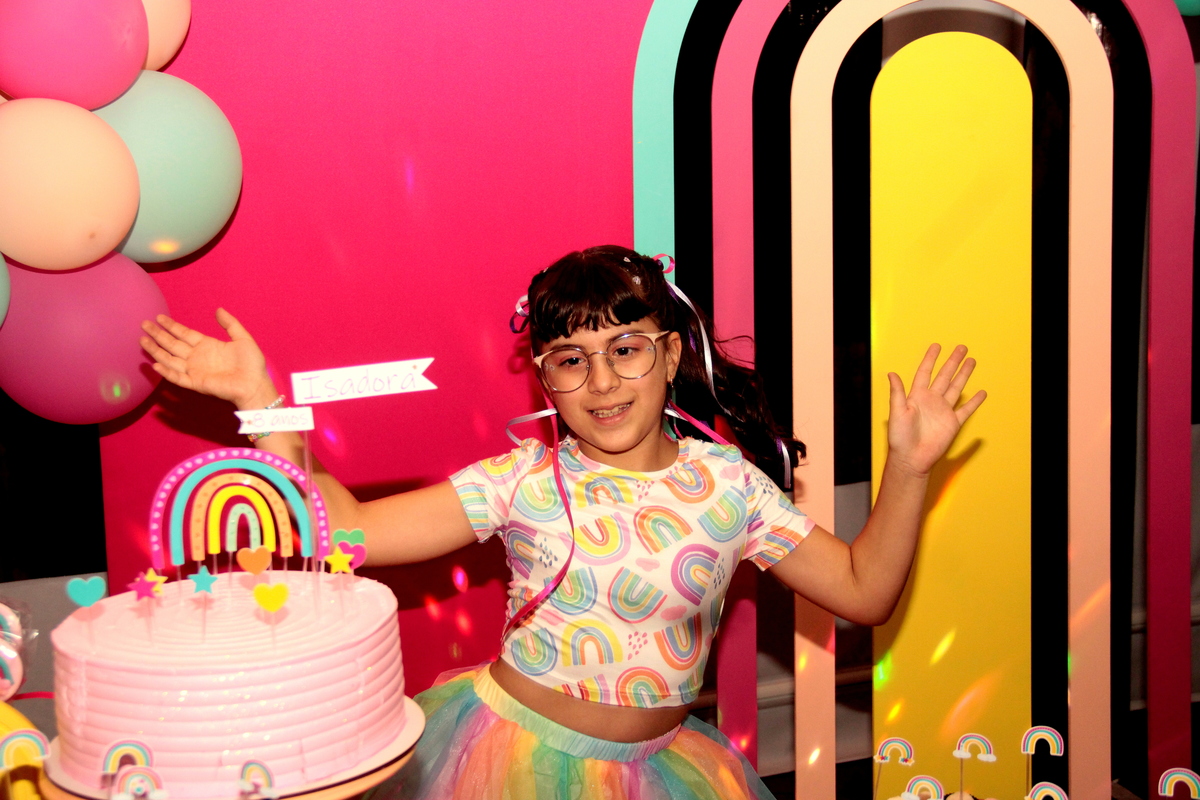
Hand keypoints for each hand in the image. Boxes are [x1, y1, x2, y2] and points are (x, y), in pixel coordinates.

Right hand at [140, 308, 274, 408]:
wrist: (255, 384)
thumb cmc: (251, 364)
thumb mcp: (242, 338)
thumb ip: (230, 324)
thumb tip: (218, 310)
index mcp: (207, 345)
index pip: (184, 334)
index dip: (172, 326)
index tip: (159, 317)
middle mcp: (197, 357)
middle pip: (173, 344)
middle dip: (158, 335)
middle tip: (144, 324)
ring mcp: (195, 370)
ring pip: (170, 359)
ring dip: (156, 351)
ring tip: (143, 340)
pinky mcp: (196, 383)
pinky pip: (178, 377)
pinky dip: (167, 372)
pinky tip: (155, 364)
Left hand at [886, 344, 985, 476]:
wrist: (911, 458)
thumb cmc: (900, 437)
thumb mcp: (896, 412)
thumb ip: (897, 393)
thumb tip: (891, 373)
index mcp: (917, 396)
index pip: (925, 373)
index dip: (930, 359)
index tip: (937, 346)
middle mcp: (931, 401)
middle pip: (944, 376)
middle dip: (953, 362)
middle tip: (962, 348)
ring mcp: (943, 411)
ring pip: (956, 388)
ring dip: (964, 375)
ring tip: (972, 361)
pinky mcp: (952, 423)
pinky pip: (965, 410)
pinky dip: (974, 402)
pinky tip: (981, 393)